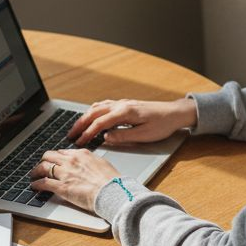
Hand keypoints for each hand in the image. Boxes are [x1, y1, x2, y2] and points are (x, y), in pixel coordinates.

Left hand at [29, 148, 120, 212]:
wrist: (112, 192)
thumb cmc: (111, 181)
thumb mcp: (102, 164)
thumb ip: (92, 162)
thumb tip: (89, 164)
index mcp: (82, 154)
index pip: (63, 152)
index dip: (56, 157)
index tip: (54, 161)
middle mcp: (71, 161)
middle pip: (49, 156)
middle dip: (44, 161)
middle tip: (41, 166)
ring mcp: (65, 173)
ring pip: (43, 167)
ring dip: (36, 171)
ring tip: (34, 175)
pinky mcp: (61, 187)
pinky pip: (43, 183)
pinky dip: (36, 184)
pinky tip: (34, 186)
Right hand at [67, 98, 197, 145]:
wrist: (175, 113)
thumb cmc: (162, 125)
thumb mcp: (144, 135)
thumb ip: (124, 136)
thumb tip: (106, 138)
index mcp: (125, 112)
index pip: (100, 123)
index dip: (87, 133)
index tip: (79, 142)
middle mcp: (121, 105)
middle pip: (94, 112)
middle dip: (80, 124)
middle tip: (70, 135)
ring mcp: (122, 103)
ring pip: (97, 107)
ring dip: (85, 117)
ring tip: (77, 128)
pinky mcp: (125, 104)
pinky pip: (104, 105)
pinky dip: (93, 111)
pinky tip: (91, 116)